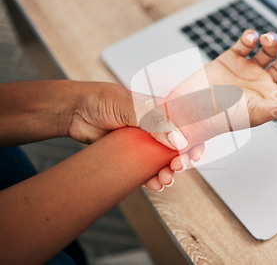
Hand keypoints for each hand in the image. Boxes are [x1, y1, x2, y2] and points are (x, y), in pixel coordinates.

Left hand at [67, 81, 197, 189]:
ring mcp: (143, 143)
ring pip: (163, 162)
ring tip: (164, 180)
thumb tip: (179, 140)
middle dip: (181, 161)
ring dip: (167, 173)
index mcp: (162, 111)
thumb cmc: (102, 100)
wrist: (74, 112)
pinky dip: (152, 179)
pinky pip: (146, 171)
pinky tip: (153, 184)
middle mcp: (156, 128)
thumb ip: (156, 121)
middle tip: (176, 168)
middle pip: (177, 148)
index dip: (194, 141)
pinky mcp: (130, 156)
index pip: (186, 127)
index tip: (194, 154)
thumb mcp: (132, 107)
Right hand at [159, 12, 276, 157]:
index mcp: (273, 99)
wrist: (183, 112)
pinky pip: (246, 44)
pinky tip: (250, 38)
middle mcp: (263, 84)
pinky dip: (250, 37)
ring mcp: (247, 71)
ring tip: (265, 39)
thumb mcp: (257, 113)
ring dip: (272, 40)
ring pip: (270, 49)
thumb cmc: (219, 120)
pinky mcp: (229, 60)